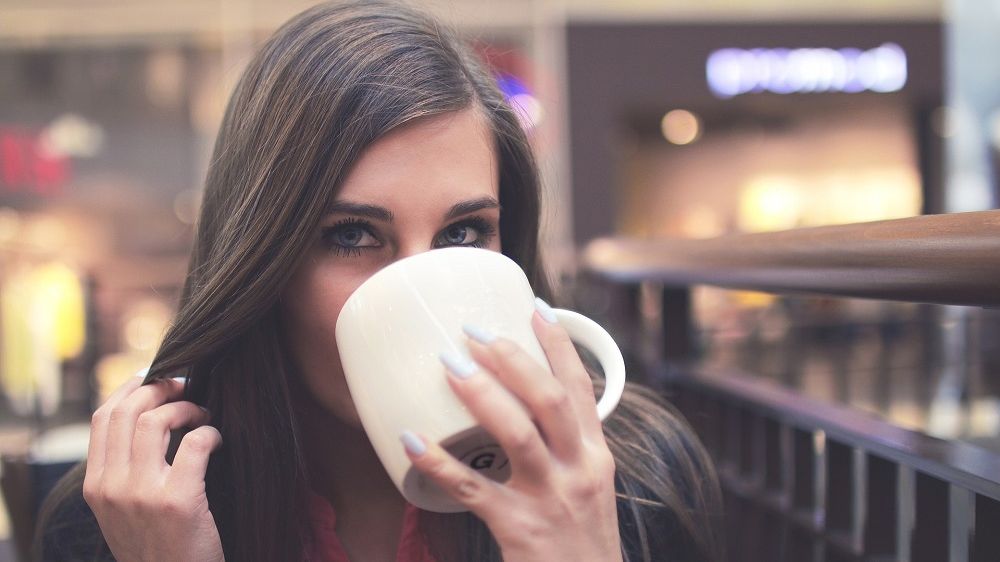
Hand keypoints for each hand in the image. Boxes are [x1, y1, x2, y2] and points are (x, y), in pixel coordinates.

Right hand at [83, 375, 224, 561]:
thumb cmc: (157, 546)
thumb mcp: (120, 512)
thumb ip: (122, 472)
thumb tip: (143, 417)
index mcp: (95, 487)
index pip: (101, 418)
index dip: (130, 388)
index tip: (153, 378)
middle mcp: (112, 487)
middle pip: (128, 410)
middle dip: (160, 387)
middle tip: (185, 387)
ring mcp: (143, 494)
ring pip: (156, 420)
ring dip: (186, 408)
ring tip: (202, 416)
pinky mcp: (178, 500)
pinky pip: (194, 443)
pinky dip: (210, 432)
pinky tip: (217, 440)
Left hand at [404, 308, 622, 561]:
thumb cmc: (581, 544)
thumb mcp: (588, 490)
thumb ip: (564, 451)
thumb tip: (521, 410)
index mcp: (596, 456)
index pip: (581, 388)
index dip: (559, 345)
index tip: (535, 308)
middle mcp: (580, 471)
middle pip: (550, 400)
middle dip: (513, 359)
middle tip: (475, 331)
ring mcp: (551, 500)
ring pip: (519, 434)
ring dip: (483, 394)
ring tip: (450, 365)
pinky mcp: (521, 529)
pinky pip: (473, 488)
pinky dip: (440, 463)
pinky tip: (413, 441)